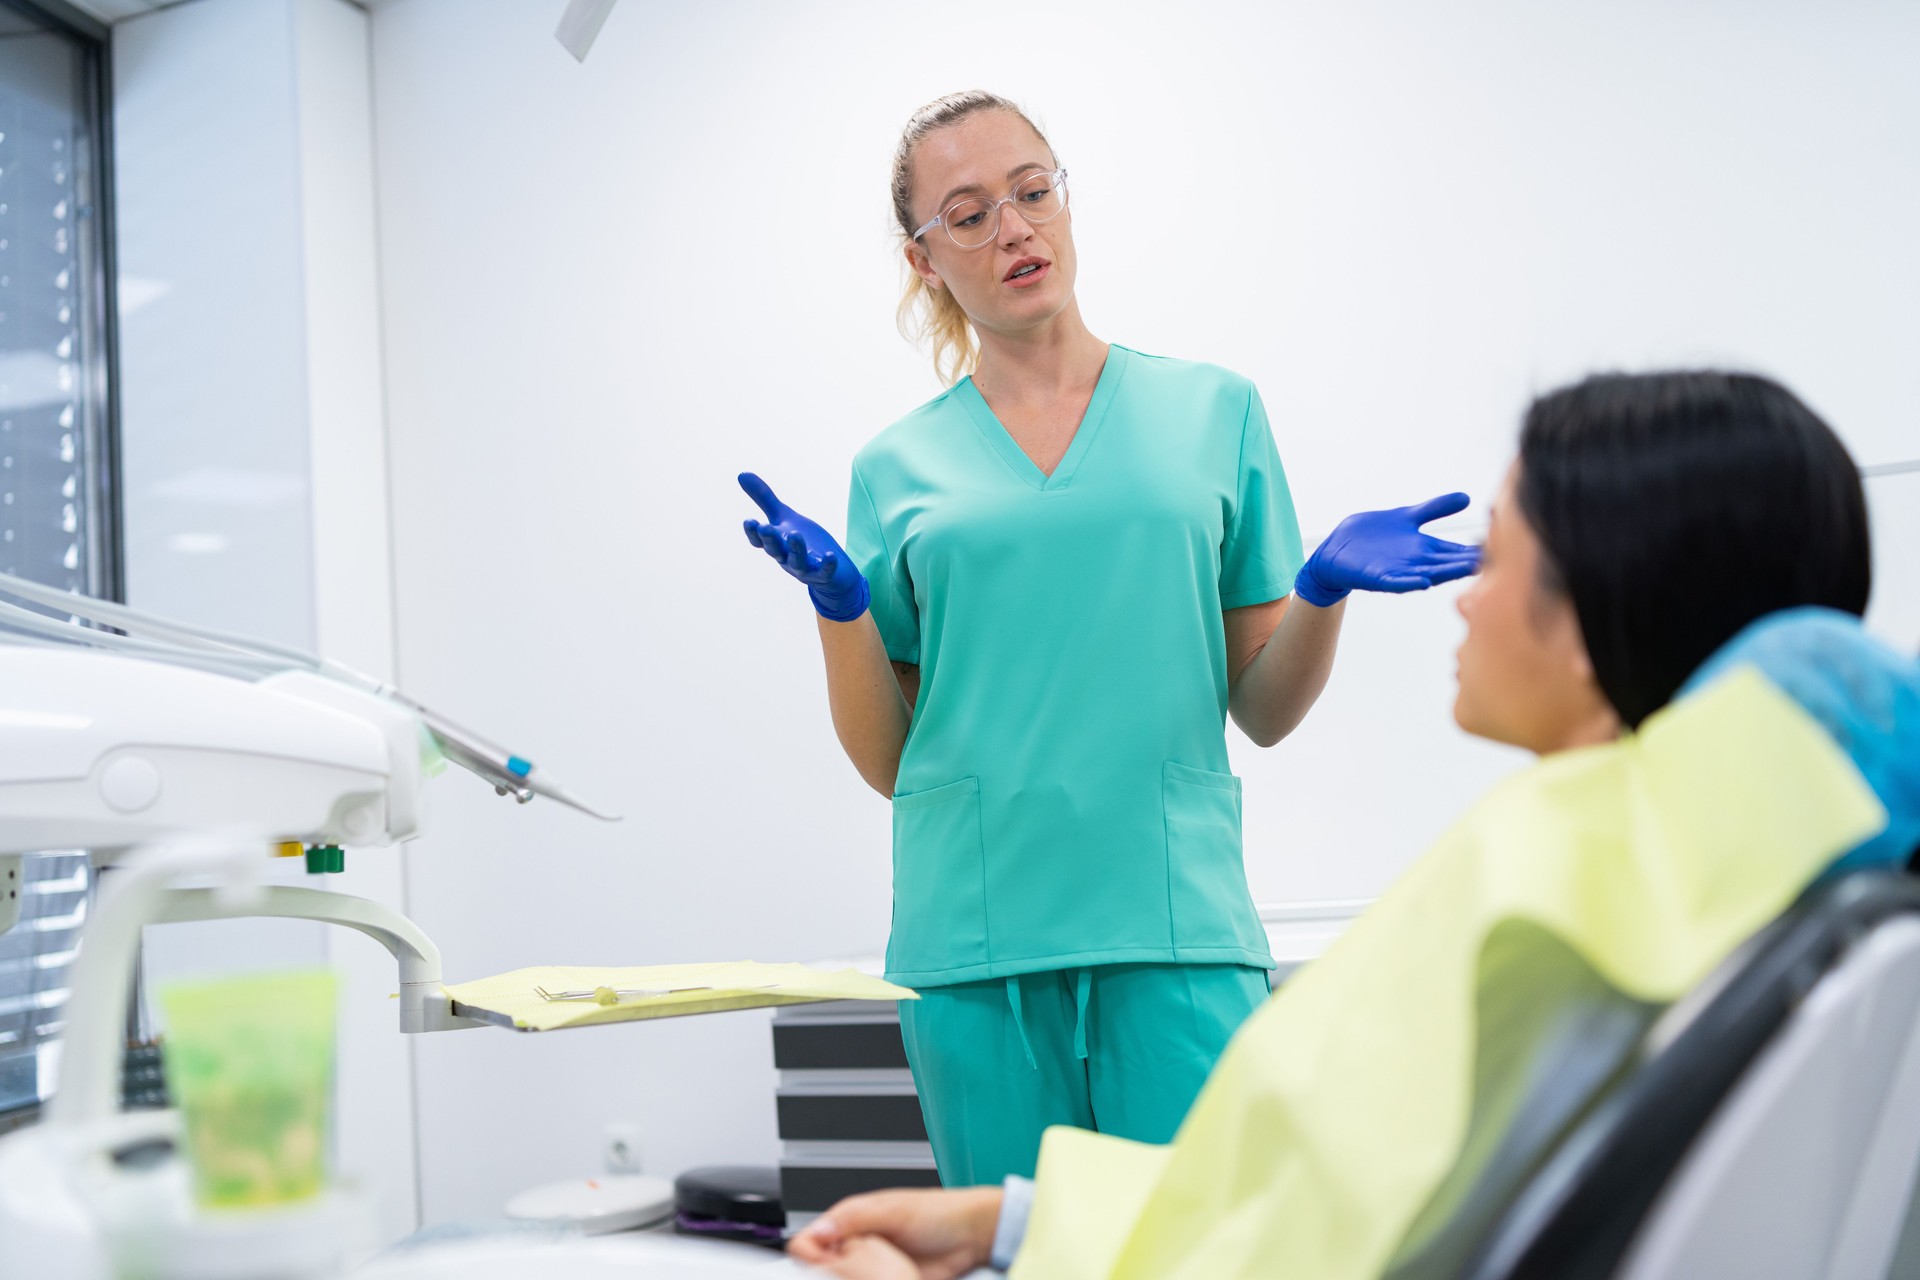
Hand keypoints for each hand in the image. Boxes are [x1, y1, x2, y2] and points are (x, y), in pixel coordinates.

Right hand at [739, 472, 869, 621]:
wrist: (828, 570)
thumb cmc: (802, 541)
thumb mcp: (783, 517)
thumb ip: (764, 498)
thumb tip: (741, 474)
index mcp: (776, 543)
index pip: (759, 540)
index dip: (753, 533)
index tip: (749, 521)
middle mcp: (786, 557)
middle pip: (775, 550)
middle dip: (770, 539)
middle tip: (765, 527)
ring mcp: (804, 568)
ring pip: (797, 561)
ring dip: (795, 549)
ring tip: (795, 535)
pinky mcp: (824, 574)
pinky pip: (824, 572)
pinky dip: (827, 565)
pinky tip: (830, 555)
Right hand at [788, 1187, 1001, 1279]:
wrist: (972, 1237)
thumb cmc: (938, 1212)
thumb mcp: (894, 1210)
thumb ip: (854, 1218)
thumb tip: (818, 1229)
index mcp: (850, 1220)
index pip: (810, 1240)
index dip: (808, 1253)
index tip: (817, 1262)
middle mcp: (856, 1246)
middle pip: (822, 1269)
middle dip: (832, 1273)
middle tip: (856, 1270)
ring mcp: (871, 1270)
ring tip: (880, 1275)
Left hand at [1294, 492, 1481, 606]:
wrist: (1337, 547)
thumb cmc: (1374, 535)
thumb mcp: (1408, 516)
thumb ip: (1436, 509)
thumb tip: (1466, 498)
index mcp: (1425, 549)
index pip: (1457, 551)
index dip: (1476, 550)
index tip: (1500, 548)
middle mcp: (1416, 562)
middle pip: (1448, 563)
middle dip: (1468, 562)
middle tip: (1493, 561)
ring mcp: (1398, 571)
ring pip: (1428, 573)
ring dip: (1446, 573)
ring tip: (1467, 569)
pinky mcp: (1376, 576)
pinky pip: (1395, 582)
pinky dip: (1408, 582)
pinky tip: (1423, 581)